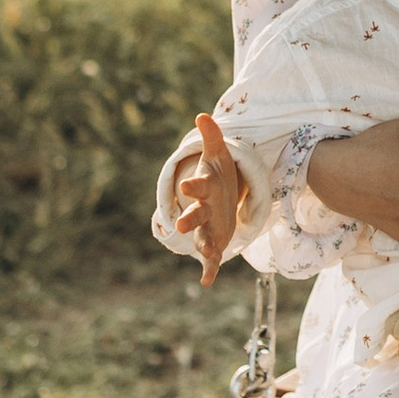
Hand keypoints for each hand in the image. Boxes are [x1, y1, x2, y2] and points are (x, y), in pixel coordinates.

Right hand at [171, 114, 241, 278]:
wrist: (220, 196)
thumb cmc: (219, 174)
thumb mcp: (219, 154)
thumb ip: (212, 137)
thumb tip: (203, 115)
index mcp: (205, 188)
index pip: (198, 186)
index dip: (193, 186)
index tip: (187, 185)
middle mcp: (203, 209)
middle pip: (194, 215)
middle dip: (188, 220)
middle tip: (179, 226)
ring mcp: (207, 227)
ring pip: (202, 238)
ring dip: (203, 245)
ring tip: (207, 252)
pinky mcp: (215, 241)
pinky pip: (211, 259)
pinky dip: (209, 270)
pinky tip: (206, 282)